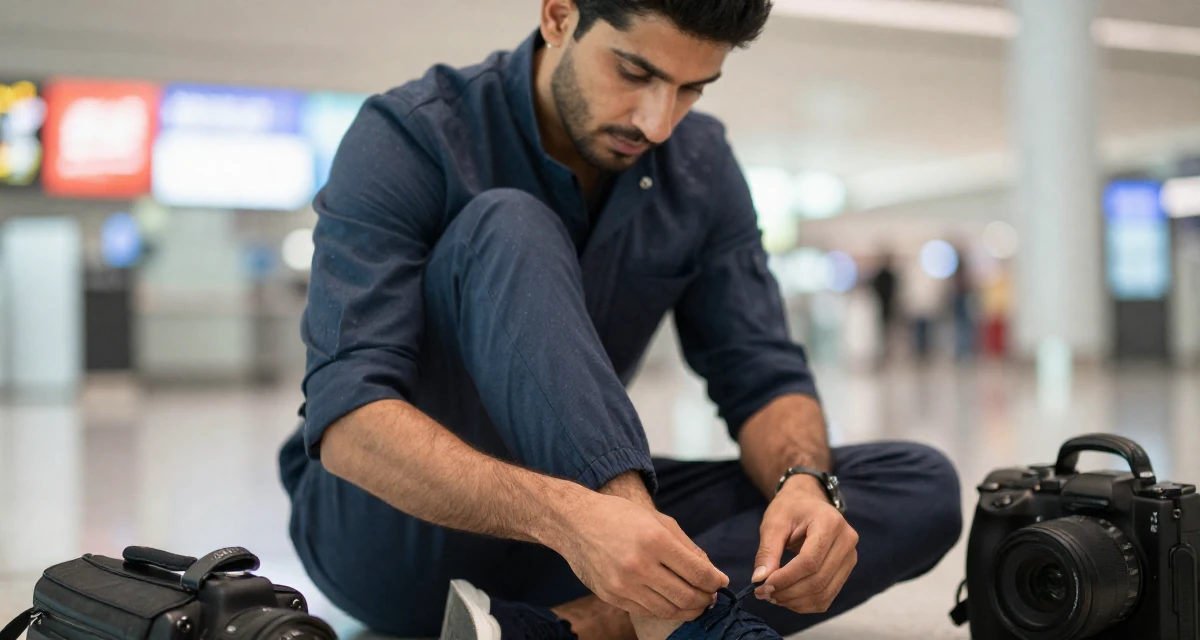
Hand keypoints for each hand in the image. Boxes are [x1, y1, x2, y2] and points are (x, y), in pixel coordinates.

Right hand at [552, 493, 728, 619]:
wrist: (575, 522)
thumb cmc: (621, 516)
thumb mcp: (659, 520)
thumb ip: (687, 547)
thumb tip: (712, 574)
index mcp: (655, 540)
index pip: (698, 573)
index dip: (715, 582)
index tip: (720, 582)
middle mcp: (639, 565)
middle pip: (687, 596)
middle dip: (705, 599)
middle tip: (710, 596)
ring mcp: (623, 584)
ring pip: (668, 610)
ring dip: (688, 609)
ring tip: (694, 601)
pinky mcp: (612, 596)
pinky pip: (648, 611)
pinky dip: (665, 609)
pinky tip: (670, 600)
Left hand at [752, 477, 858, 613]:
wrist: (807, 502)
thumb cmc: (790, 508)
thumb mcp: (773, 523)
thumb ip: (767, 551)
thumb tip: (760, 580)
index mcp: (830, 523)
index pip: (810, 561)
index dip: (786, 578)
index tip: (763, 586)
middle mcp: (847, 541)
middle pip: (818, 580)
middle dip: (788, 592)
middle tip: (763, 594)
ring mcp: (850, 557)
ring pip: (824, 593)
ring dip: (796, 602)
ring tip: (773, 597)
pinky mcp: (846, 570)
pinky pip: (828, 596)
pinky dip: (806, 604)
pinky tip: (788, 598)